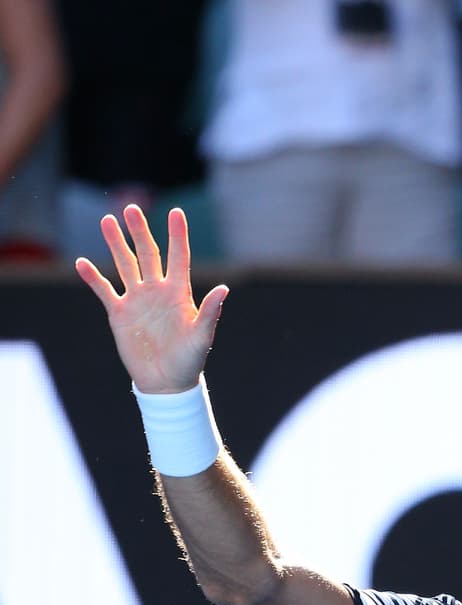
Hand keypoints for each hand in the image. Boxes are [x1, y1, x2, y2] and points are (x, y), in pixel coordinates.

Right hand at [76, 205, 228, 393]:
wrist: (166, 382)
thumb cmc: (189, 360)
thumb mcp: (202, 336)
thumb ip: (211, 312)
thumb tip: (223, 289)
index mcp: (180, 293)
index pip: (179, 257)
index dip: (177, 235)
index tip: (176, 212)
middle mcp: (158, 291)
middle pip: (148, 254)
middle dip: (140, 231)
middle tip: (131, 208)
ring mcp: (138, 300)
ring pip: (125, 265)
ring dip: (116, 244)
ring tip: (107, 221)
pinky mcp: (119, 313)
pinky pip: (104, 290)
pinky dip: (93, 277)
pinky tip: (81, 263)